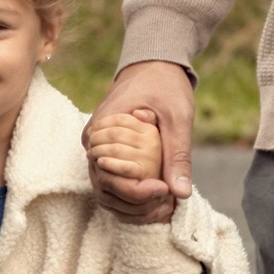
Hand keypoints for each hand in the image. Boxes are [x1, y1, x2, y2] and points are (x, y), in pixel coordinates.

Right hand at [85, 63, 193, 217]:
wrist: (154, 66)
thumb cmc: (165, 86)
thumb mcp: (178, 118)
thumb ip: (177, 154)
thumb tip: (181, 193)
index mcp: (101, 130)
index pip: (108, 175)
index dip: (135, 191)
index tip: (164, 191)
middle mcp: (92, 144)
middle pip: (106, 190)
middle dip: (137, 205)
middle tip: (168, 205)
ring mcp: (98, 152)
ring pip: (108, 193)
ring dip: (135, 207)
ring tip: (166, 206)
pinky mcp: (108, 157)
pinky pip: (114, 186)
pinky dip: (134, 199)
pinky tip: (158, 201)